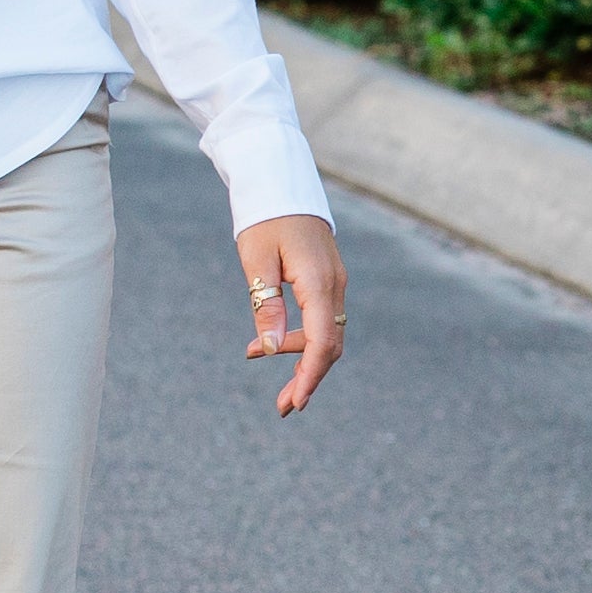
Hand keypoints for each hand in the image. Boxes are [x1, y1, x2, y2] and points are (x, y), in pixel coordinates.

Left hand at [238, 213, 345, 414]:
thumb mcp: (257, 261)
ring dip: (302, 362)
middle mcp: (334, 286)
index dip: (310, 376)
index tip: (296, 402)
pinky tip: (268, 343)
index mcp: (319, 283)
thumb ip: (266, 305)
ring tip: (266, 373)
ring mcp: (334, 284)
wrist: (282, 185)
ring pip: (326, 335)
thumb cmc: (265, 220)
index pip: (321, 341)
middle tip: (283, 407)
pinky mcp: (326, 282)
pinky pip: (321, 321)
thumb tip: (268, 349)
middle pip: (329, 346)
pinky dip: (300, 340)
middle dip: (308, 379)